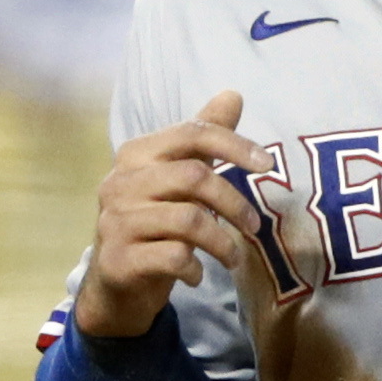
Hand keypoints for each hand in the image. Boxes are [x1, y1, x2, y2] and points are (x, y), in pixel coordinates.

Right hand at [78, 93, 275, 338]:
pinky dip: (195, 268)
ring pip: (188, 220)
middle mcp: (120, 183)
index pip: (191, 134)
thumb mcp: (176, 180)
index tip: (268, 165)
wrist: (113, 285)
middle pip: (194, 177)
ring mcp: (116, 222)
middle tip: (254, 226)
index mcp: (135, 155)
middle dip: (234, 203)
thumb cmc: (153, 226)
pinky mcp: (119, 260)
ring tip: (233, 258)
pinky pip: (174, 257)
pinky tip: (197, 274)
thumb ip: (201, 140)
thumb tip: (233, 95)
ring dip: (222, 242)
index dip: (234, 144)